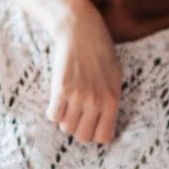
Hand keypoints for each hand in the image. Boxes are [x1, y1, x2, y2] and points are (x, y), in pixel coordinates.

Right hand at [46, 2, 121, 143]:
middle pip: (82, 136)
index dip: (95, 133)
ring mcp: (78, 96)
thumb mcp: (115, 78)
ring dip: (65, 118)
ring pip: (66, 127)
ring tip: (67, 104)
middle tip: (76, 113)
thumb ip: (110, 101)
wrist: (81, 31)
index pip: (104, 137)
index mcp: (113, 100)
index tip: (90, 124)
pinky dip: (53, 111)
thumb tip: (103, 124)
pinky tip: (57, 100)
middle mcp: (96, 101)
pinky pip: (53, 116)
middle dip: (78, 127)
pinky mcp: (61, 89)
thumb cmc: (100, 53)